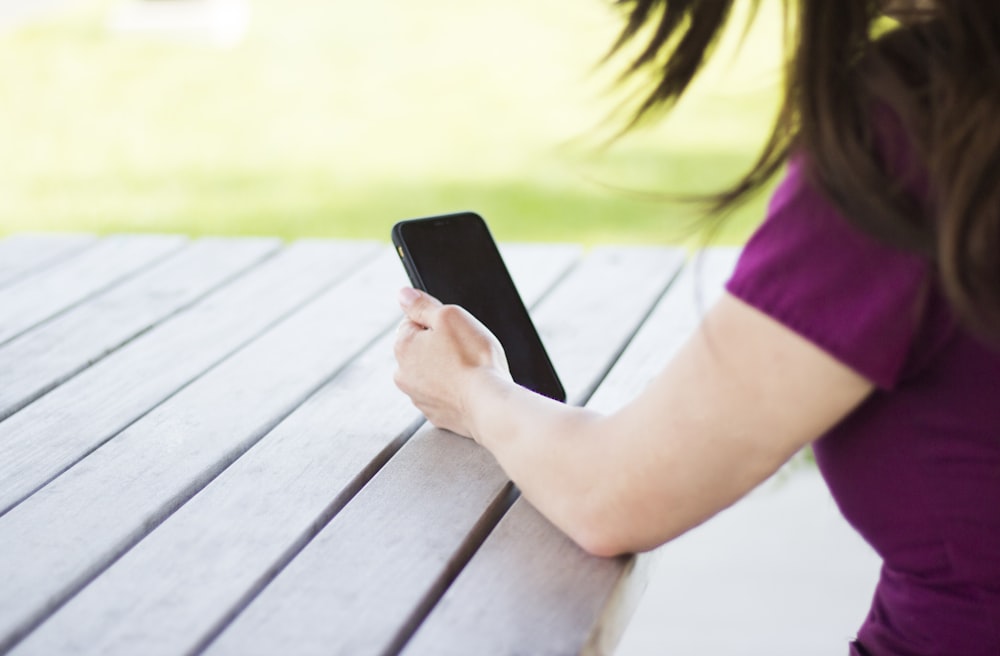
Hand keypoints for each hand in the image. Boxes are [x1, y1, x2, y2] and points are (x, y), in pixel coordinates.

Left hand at [393, 287, 511, 437]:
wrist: (489, 404)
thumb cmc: (473, 359)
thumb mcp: (449, 317)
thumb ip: (422, 304)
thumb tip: (403, 295)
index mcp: (403, 346)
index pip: (414, 322)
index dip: (438, 322)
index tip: (455, 330)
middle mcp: (403, 374)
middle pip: (422, 348)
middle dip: (441, 346)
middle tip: (465, 349)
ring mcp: (418, 397)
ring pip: (433, 372)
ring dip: (447, 368)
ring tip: (470, 369)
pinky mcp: (435, 414)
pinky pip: (443, 394)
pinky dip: (454, 390)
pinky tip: (470, 387)